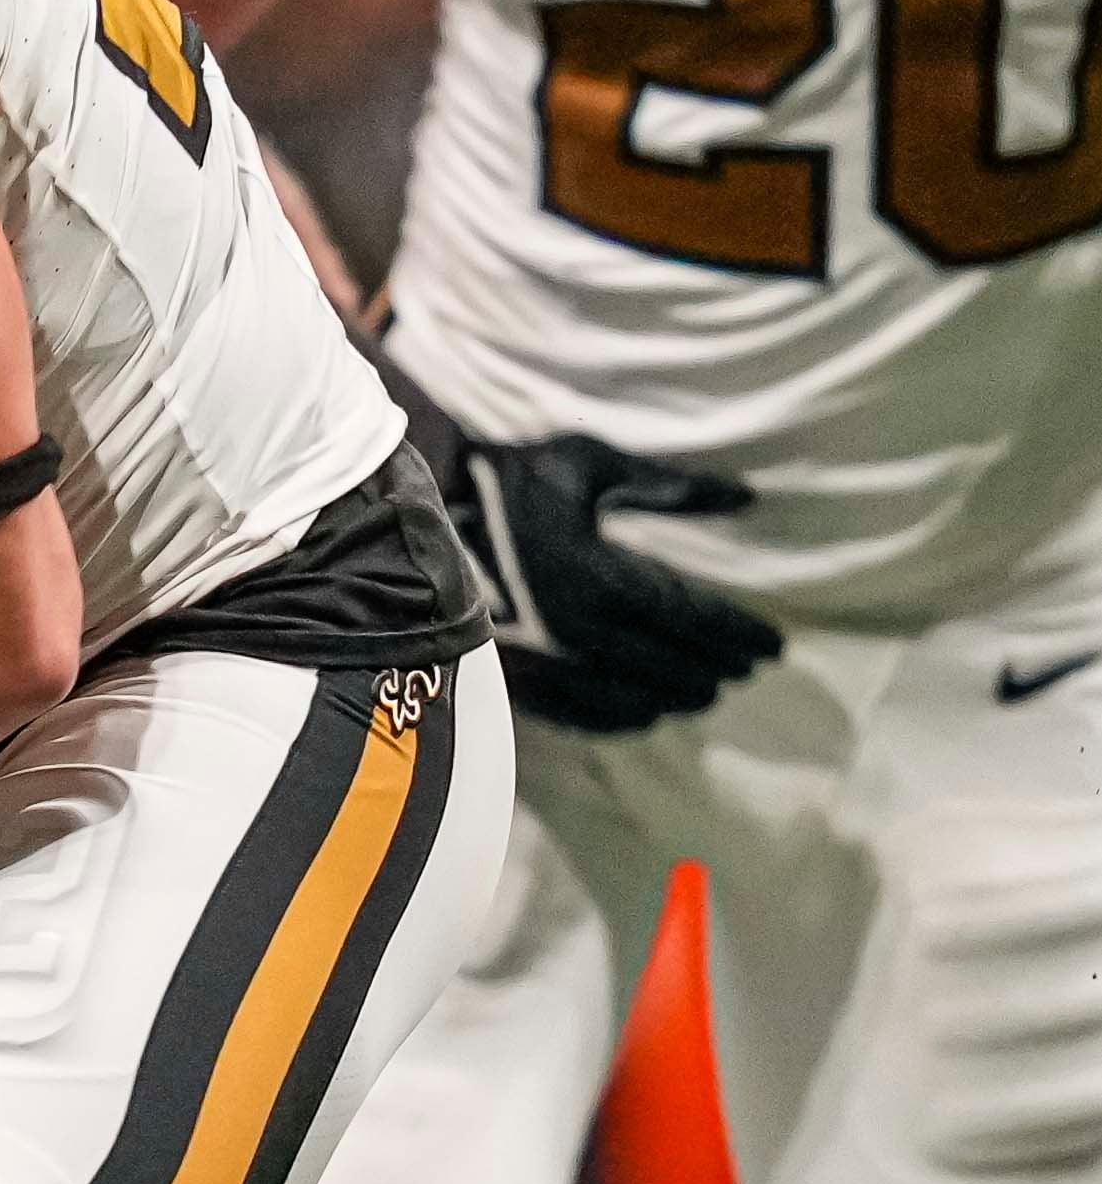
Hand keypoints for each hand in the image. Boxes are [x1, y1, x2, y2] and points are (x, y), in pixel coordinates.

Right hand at [440, 424, 775, 736]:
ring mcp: (548, 663)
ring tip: (706, 691)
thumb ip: (669, 484)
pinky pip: (582, 716)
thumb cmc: (504, 482)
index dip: (741, 634)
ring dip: (679, 696)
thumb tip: (744, 498)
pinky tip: (644, 714)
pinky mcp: (517, 680)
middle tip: (748, 667)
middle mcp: (584, 632)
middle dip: (718, 666)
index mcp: (607, 578)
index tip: (775, 644)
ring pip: (634, 696)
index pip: (697, 620)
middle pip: (674, 664)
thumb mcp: (589, 463)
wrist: (408, 523)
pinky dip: (622, 719)